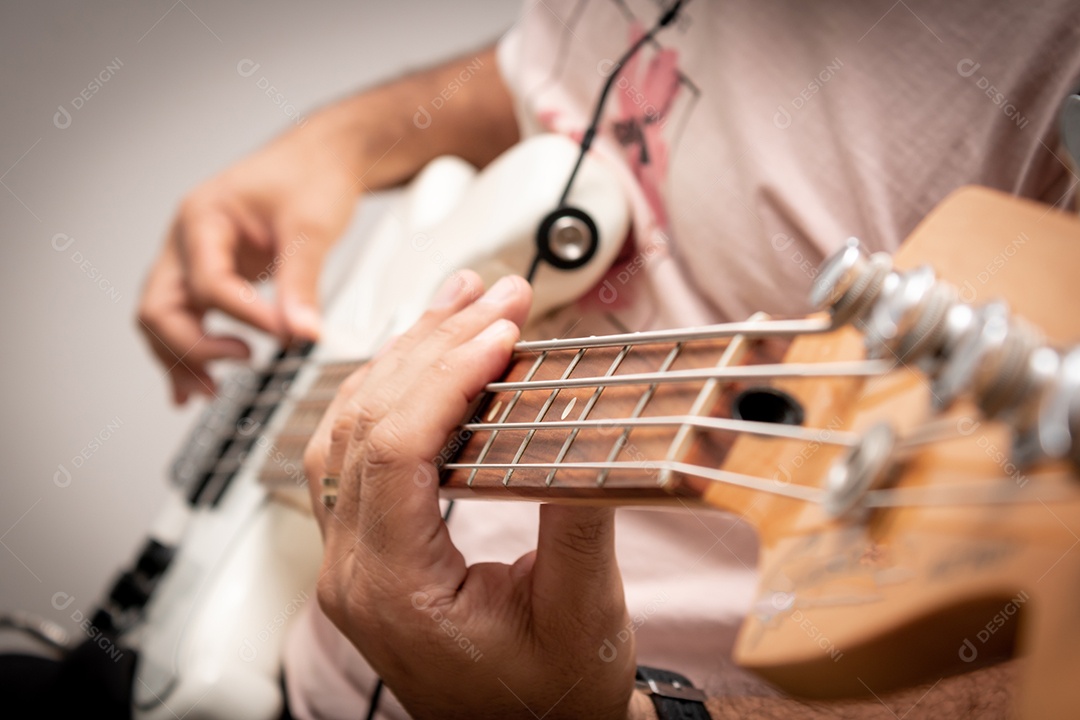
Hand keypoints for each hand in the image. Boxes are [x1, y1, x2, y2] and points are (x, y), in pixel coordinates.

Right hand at [138, 113, 362, 402]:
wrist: (322, 157)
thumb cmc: (312, 176)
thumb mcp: (311, 226)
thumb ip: (302, 282)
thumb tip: (302, 334)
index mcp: (203, 217)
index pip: (209, 283)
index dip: (244, 316)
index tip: (284, 334)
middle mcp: (187, 239)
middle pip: (161, 305)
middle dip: (190, 345)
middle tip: (241, 363)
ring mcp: (194, 257)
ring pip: (164, 317)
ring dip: (180, 356)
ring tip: (208, 392)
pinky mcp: (211, 274)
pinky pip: (186, 317)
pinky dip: (188, 350)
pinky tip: (196, 384)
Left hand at [304, 272, 637, 719]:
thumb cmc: (551, 699)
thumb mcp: (581, 613)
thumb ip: (578, 517)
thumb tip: (589, 422)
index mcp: (395, 590)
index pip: (397, 451)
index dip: (447, 376)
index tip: (503, 331)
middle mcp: (353, 570)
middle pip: (366, 423)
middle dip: (435, 345)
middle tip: (500, 298)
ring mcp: (351, 558)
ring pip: (349, 427)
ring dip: (406, 356)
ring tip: (464, 302)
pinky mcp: (368, 547)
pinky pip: (356, 451)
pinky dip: (391, 392)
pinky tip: (426, 357)